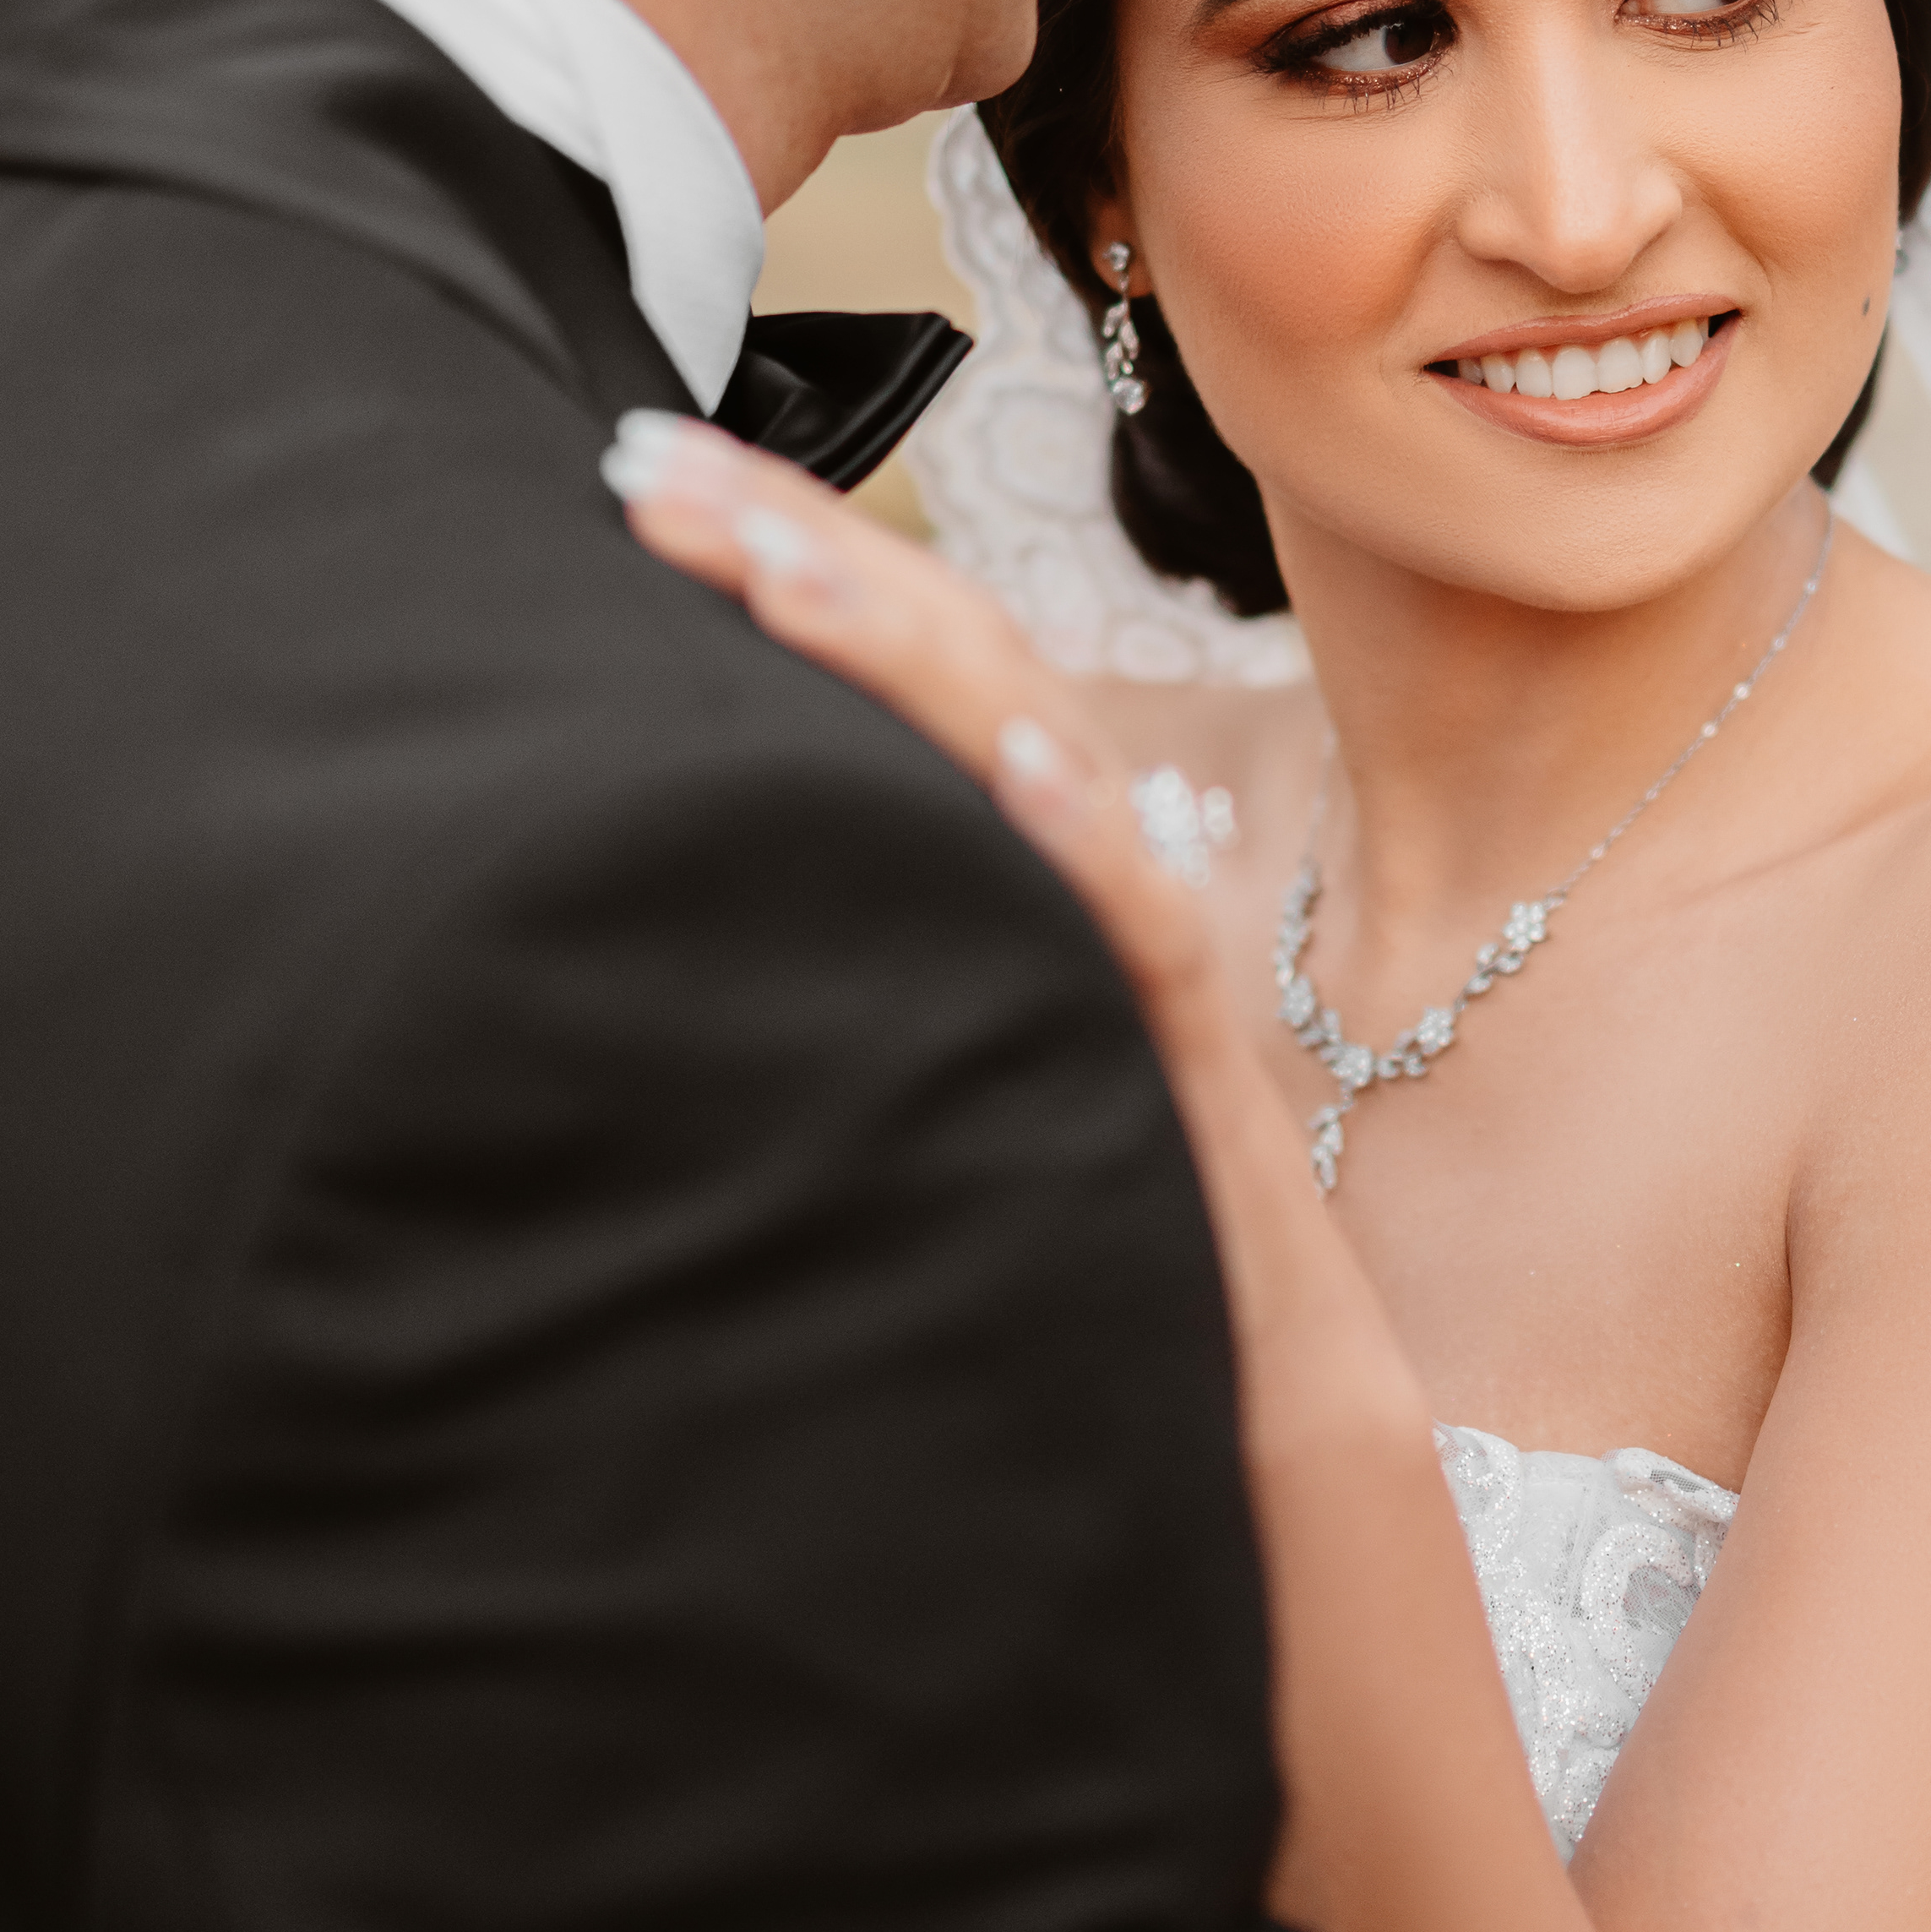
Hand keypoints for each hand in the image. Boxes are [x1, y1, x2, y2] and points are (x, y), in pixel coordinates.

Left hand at [599, 419, 1420, 1470]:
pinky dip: (1081, 840)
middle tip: (650, 460)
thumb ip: (846, 1013)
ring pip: (1038, 773)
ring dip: (908, 654)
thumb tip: (675, 942)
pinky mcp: (1203, 1094)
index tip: (645, 480)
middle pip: (959, 676)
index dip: (789, 563)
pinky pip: (1145, 949)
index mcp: (1023, 894)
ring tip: (776, 560)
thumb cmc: (1100, 1309)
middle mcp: (1090, 904)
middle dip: (806, 549)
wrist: (1284, 1472)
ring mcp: (1151, 987)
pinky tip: (1013, 767)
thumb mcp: (928, 1120)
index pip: (901, 682)